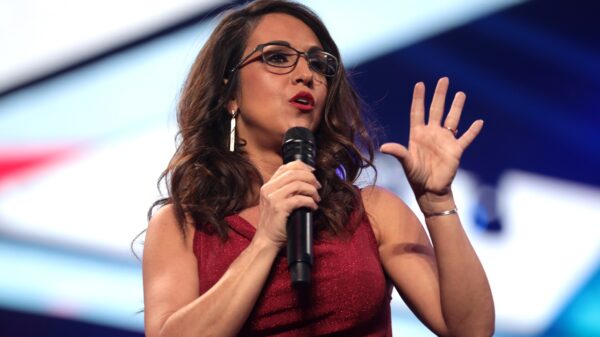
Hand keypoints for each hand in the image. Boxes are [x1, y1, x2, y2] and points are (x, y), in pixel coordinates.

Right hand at [254, 160, 320, 247]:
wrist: (266, 240)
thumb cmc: (275, 223)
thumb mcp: (275, 202)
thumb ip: (284, 190)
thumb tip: (305, 180)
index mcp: (268, 185)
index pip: (285, 167)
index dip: (302, 167)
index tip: (313, 172)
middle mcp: (268, 189)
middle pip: (293, 173)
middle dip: (310, 177)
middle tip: (318, 186)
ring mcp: (272, 198)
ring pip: (298, 184)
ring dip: (312, 190)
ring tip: (316, 198)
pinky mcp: (279, 208)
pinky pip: (300, 199)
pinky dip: (310, 202)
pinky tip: (313, 207)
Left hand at [380, 77, 482, 198]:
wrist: (430, 190)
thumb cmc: (415, 176)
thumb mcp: (406, 163)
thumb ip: (398, 152)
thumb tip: (383, 147)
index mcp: (418, 134)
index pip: (418, 112)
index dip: (419, 98)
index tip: (420, 84)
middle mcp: (432, 134)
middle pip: (436, 109)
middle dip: (440, 95)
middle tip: (443, 79)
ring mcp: (445, 140)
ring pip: (452, 119)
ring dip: (457, 107)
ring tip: (461, 93)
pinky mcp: (456, 150)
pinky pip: (466, 138)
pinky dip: (472, 131)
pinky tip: (479, 122)